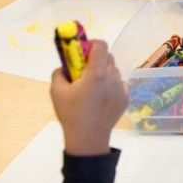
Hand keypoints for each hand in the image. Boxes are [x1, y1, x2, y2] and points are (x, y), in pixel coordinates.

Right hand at [50, 40, 127, 155]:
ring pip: (114, 70)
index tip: (83, 51)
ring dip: (104, 72)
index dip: (92, 44)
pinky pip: (119, 83)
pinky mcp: (125, 98)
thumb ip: (59, 72)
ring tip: (93, 87)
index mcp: (96, 73)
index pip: (101, 45)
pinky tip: (101, 97)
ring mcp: (121, 88)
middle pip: (108, 57)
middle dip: (96, 58)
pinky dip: (111, 84)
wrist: (88, 138)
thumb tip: (65, 66)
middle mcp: (112, 77)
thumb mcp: (56, 91)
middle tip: (85, 69)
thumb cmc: (71, 114)